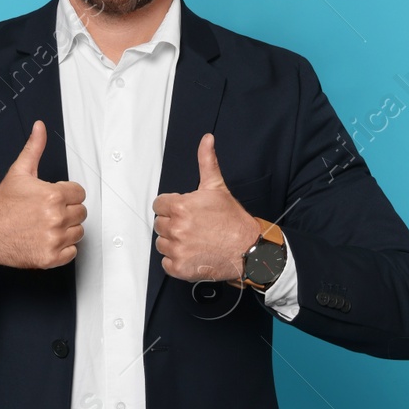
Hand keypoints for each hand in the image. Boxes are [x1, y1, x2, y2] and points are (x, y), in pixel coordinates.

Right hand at [0, 120, 85, 275]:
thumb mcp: (19, 172)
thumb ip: (34, 148)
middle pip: (81, 212)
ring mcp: (54, 239)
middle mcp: (56, 218)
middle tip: (47, 212)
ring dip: (66, 229)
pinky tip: (47, 239)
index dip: (67, 194)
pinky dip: (63, 248)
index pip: (79, 193)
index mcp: (53, 196)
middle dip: (67, 211)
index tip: (53, 198)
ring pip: (78, 232)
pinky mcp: (51, 257)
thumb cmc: (2, 206)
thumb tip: (40, 128)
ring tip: (46, 225)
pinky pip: (72, 252)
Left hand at [153, 133, 262, 283]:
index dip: (171, 208)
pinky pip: (166, 263)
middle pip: (160, 224)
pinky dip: (176, 261)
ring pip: (162, 244)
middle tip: (193, 227)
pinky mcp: (180, 268)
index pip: (158, 206)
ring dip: (174, 243)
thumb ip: (207, 161)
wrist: (249, 249)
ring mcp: (177, 250)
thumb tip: (206, 140)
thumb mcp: (217, 187)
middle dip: (173, 224)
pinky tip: (192, 254)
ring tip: (194, 241)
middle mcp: (176, 228)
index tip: (185, 213)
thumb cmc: (233, 221)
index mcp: (180, 207)